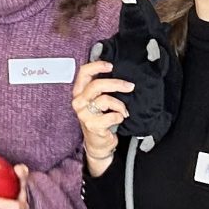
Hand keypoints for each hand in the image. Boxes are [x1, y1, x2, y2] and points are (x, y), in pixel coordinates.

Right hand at [71, 58, 132, 174]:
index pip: (84, 73)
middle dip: (117, 84)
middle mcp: (79, 102)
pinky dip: (119, 117)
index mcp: (79, 92)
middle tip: (130, 86)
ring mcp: (84, 115)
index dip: (97, 66)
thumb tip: (116, 71)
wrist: (97, 143)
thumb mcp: (96, 100)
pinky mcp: (93, 126)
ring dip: (120, 105)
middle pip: (97, 85)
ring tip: (124, 110)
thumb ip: (101, 87)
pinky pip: (112, 116)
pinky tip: (119, 119)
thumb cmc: (99, 119)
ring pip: (105, 100)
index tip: (110, 65)